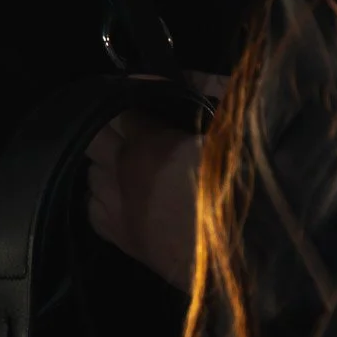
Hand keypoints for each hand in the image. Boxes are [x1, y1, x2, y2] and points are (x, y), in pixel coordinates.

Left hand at [85, 73, 229, 291]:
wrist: (241, 262)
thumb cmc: (244, 192)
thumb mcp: (236, 131)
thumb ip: (211, 91)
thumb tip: (188, 74)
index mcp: (148, 143)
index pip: (123, 104)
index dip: (136, 96)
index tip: (150, 98)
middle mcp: (120, 171)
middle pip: (96, 135)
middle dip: (115, 127)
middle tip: (141, 129)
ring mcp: (114, 206)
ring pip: (91, 171)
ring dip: (107, 163)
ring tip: (133, 165)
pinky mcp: (117, 236)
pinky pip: (92, 206)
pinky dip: (101, 196)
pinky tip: (121, 196)